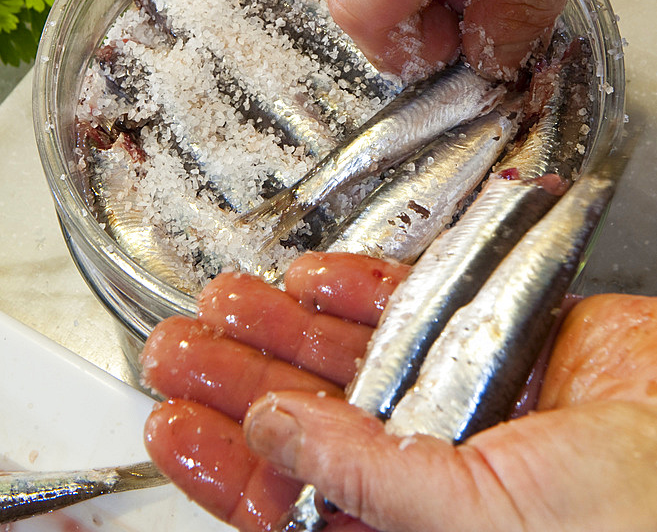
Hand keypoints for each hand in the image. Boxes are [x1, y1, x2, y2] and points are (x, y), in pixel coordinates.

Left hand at [142, 253, 656, 531]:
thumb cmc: (614, 527)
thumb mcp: (467, 524)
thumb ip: (363, 478)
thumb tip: (270, 438)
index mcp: (408, 524)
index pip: (288, 498)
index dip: (224, 462)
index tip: (172, 422)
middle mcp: (425, 461)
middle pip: (305, 417)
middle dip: (238, 379)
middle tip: (178, 349)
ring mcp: (457, 393)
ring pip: (348, 353)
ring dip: (284, 326)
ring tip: (225, 303)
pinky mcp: (492, 332)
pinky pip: (411, 303)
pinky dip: (361, 288)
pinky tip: (310, 280)